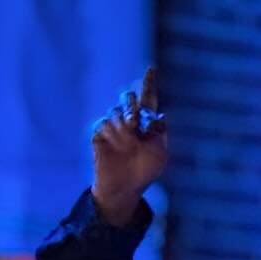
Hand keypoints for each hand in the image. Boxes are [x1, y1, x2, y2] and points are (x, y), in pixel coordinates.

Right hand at [91, 67, 167, 225]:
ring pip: (115, 112)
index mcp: (147, 123)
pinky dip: (111, 133)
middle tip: (135, 122)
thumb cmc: (145, 172)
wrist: (125, 188)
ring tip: (127, 144)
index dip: (149, 83)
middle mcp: (130, 121)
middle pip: (128, 98)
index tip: (151, 69)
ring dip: (123, 126)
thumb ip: (160, 131)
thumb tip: (158, 114)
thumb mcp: (160, 153)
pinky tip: (116, 146)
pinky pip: (103, 124)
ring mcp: (114, 128)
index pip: (148, 98)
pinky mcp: (99, 135)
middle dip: (131, 104)